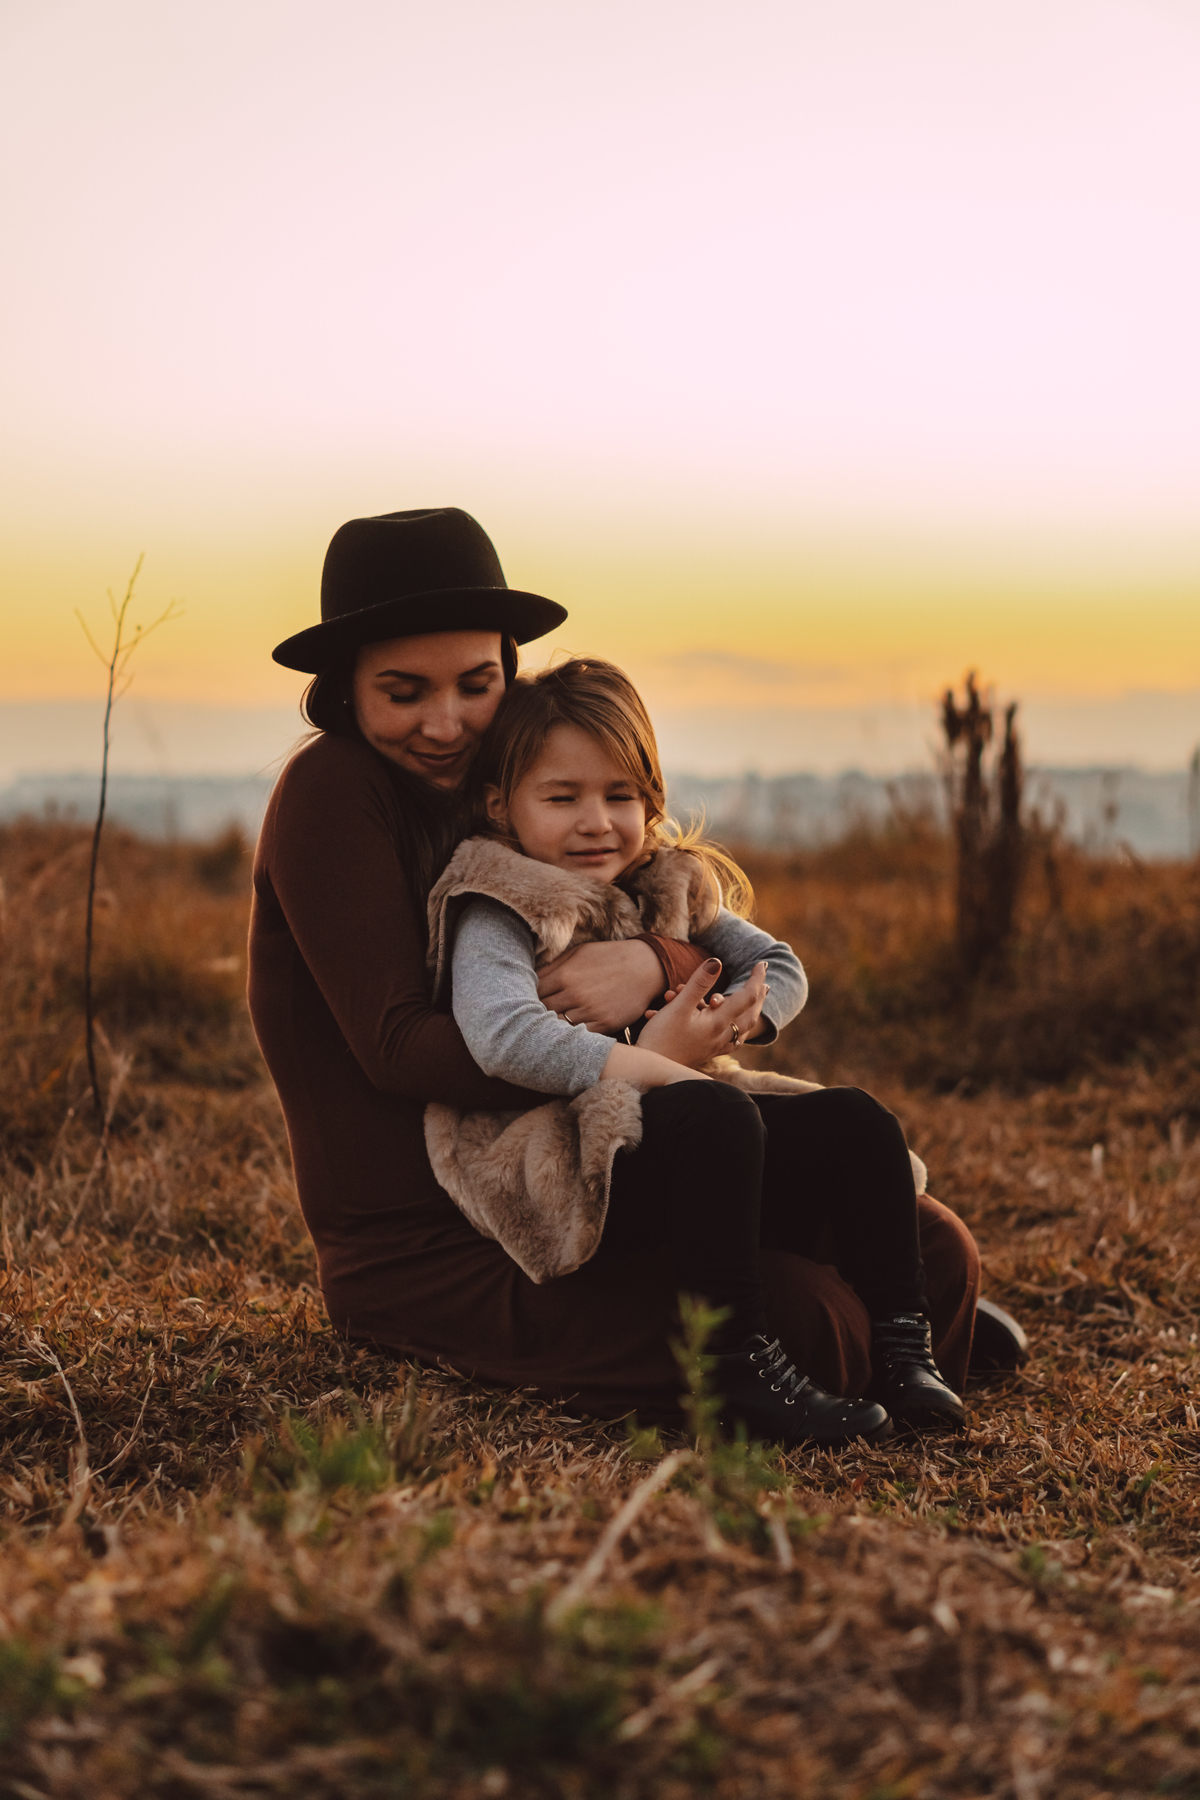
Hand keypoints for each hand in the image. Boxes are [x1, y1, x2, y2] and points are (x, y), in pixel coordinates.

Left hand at [536, 938, 662, 1032]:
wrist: (645, 967)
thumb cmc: (608, 958)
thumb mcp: (579, 953)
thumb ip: (554, 966)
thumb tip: (530, 977)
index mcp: (565, 974)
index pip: (532, 993)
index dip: (526, 998)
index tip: (523, 1002)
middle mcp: (574, 993)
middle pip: (541, 1012)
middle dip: (534, 1015)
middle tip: (528, 1019)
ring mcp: (590, 1010)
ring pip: (558, 1027)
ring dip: (551, 1027)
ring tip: (545, 1029)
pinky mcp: (604, 1024)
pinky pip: (580, 1036)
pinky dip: (571, 1036)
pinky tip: (567, 1034)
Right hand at [638, 960, 767, 1068]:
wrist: (650, 1070)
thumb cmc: (661, 1038)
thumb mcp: (678, 1007)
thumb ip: (698, 984)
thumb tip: (717, 962)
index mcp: (717, 1023)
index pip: (746, 997)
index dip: (755, 979)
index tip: (761, 964)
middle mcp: (720, 1036)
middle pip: (750, 1015)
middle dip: (759, 996)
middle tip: (764, 981)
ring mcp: (714, 1046)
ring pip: (742, 1029)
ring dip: (751, 1013)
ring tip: (756, 1001)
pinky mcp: (706, 1052)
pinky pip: (730, 1041)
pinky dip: (737, 1030)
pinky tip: (734, 1028)